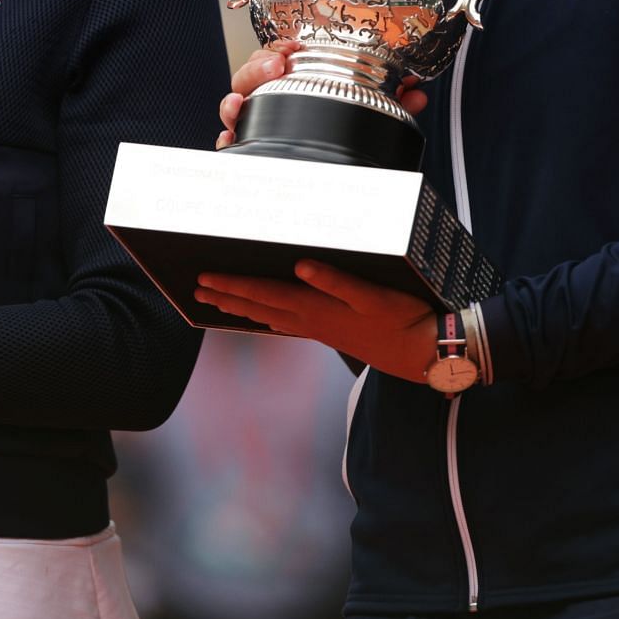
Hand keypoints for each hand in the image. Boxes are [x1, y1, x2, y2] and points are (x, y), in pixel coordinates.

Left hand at [195, 260, 435, 382]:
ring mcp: (320, 329)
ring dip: (243, 308)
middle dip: (227, 297)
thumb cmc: (400, 317)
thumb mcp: (371, 294)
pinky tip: (266, 318)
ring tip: (219, 302)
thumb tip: (301, 266)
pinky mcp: (332, 333)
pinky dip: (269, 318)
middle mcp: (310, 320)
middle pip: (259, 306)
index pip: (263, 293)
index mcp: (314, 307)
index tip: (203, 279)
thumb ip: (335, 280)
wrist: (422, 352)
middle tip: (196, 291)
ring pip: (270, 316)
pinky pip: (289, 324)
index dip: (233, 285)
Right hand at [215, 42, 426, 148]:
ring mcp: (258, 124)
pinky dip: (225, 139)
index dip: (279, 48)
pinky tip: (230, 138)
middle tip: (274, 66)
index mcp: (296, 80)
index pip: (278, 56)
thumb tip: (415, 93)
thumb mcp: (371, 110)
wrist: (331, 182)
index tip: (291, 47)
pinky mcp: (251, 151)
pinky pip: (230, 144)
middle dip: (256, 67)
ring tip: (240, 103)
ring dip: (235, 100)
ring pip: (235, 105)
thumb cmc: (341, 130)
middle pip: (250, 75)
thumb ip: (392, 101)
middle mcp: (272, 99)